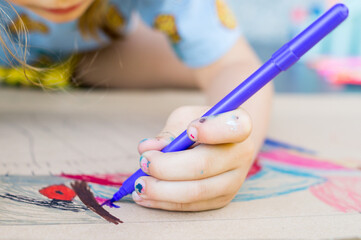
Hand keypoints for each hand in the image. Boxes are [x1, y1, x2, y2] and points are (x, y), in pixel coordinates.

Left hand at [132, 106, 254, 210]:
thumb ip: (169, 132)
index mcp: (239, 125)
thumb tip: (147, 149)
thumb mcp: (186, 118)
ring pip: (196, 191)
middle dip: (168, 166)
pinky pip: (191, 205)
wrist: (221, 143)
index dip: (212, 130)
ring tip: (139, 183)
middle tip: (144, 162)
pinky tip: (145, 194)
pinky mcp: (222, 199)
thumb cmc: (201, 125)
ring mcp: (234, 180)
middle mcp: (242, 154)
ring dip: (162, 189)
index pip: (236, 128)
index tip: (190, 130)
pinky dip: (164, 201)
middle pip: (205, 165)